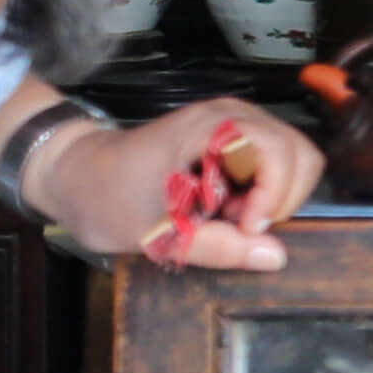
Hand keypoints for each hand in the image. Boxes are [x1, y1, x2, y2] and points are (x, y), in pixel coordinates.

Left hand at [31, 104, 323, 270]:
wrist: (73, 172)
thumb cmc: (103, 196)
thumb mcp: (152, 234)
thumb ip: (215, 247)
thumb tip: (274, 257)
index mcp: (208, 128)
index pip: (278, 151)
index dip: (273, 196)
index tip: (244, 229)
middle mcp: (232, 116)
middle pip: (299, 153)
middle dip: (281, 199)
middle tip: (240, 226)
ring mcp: (237, 123)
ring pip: (296, 157)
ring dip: (276, 197)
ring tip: (233, 217)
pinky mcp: (237, 136)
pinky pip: (278, 161)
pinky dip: (267, 192)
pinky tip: (231, 206)